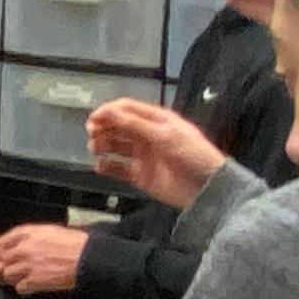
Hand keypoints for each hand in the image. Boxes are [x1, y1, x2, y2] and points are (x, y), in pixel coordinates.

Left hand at [0, 224, 89, 294]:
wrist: (87, 256)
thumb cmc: (71, 242)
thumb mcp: (44, 231)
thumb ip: (16, 236)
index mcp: (26, 234)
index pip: (1, 243)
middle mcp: (23, 249)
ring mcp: (28, 266)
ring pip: (7, 275)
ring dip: (10, 277)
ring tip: (19, 277)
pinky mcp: (35, 281)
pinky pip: (20, 287)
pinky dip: (22, 287)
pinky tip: (29, 284)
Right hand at [83, 99, 227, 207]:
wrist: (207, 190)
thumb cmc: (192, 155)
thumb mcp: (165, 135)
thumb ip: (135, 124)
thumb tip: (109, 112)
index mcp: (156, 120)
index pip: (127, 109)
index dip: (109, 111)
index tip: (94, 118)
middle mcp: (147, 135)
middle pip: (118, 126)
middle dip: (103, 127)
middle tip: (92, 134)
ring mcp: (142, 155)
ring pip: (115, 145)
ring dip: (102, 145)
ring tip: (95, 149)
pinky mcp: (139, 175)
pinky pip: (117, 168)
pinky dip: (106, 166)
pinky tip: (100, 166)